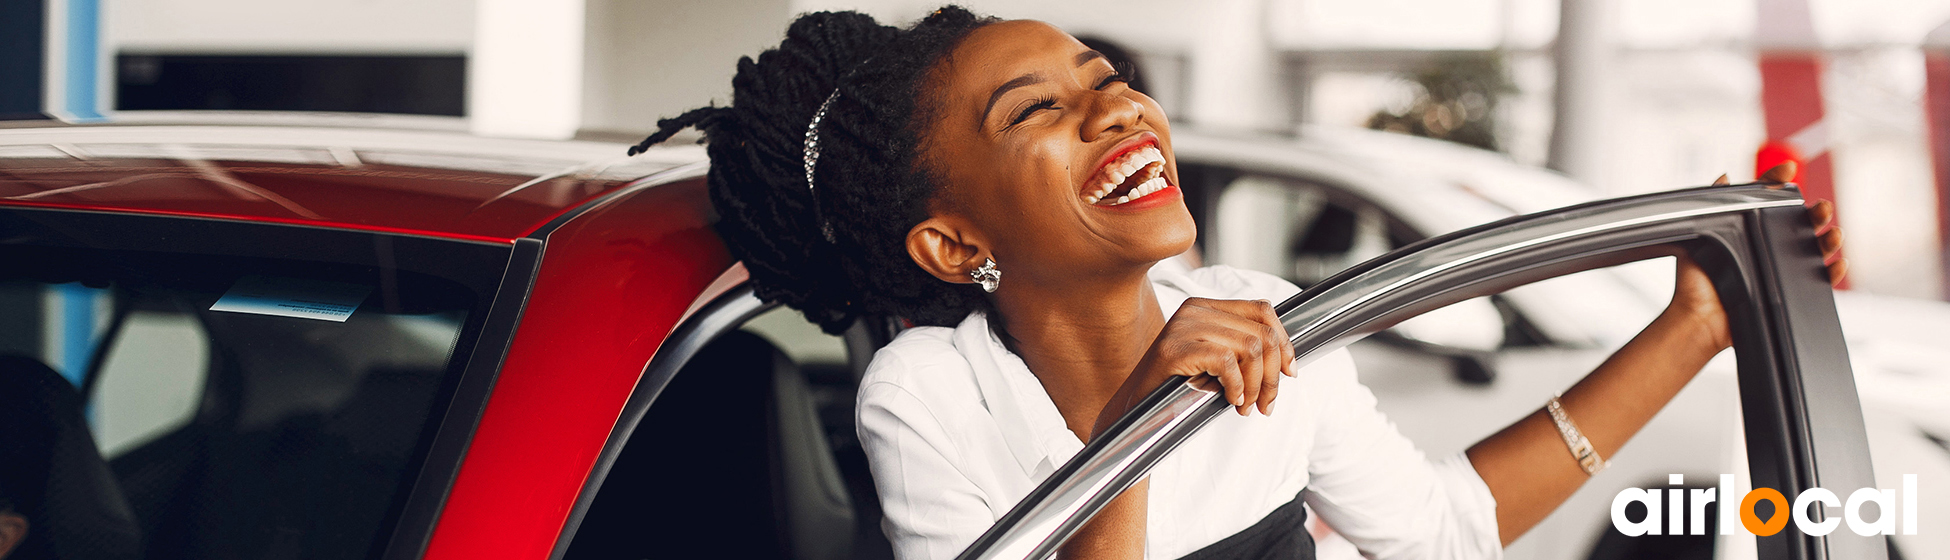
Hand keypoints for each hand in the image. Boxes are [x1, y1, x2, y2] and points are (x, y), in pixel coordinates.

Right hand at [1127, 298, 1294, 418]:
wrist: (1135, 411)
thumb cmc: (1176, 388)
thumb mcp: (1214, 361)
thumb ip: (1242, 350)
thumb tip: (1285, 361)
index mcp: (1205, 307)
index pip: (1262, 309)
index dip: (1284, 342)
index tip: (1289, 372)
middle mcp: (1194, 310)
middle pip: (1261, 333)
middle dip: (1273, 375)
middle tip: (1266, 404)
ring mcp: (1183, 326)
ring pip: (1250, 348)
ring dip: (1257, 385)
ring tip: (1247, 406)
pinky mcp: (1175, 349)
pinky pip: (1227, 362)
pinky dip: (1237, 386)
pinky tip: (1231, 400)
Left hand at [1679, 161, 1847, 348]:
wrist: (1698, 317)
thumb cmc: (1696, 281)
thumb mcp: (1701, 237)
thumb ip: (1712, 207)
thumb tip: (1724, 177)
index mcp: (1751, 230)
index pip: (1771, 201)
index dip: (1780, 183)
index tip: (1787, 171)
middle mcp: (1769, 246)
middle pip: (1801, 223)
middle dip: (1816, 212)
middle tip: (1821, 207)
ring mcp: (1782, 268)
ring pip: (1816, 249)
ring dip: (1830, 239)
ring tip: (1833, 233)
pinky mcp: (1790, 291)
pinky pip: (1819, 281)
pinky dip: (1833, 272)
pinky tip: (1837, 263)